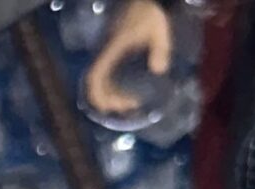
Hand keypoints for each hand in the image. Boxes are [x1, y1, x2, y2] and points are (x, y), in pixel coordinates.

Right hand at [84, 0, 173, 116]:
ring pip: (99, 82)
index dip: (102, 95)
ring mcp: (105, 54)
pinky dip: (113, 88)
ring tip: (129, 103)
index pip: (96, 77)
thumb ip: (160, 49)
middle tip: (129, 107)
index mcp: (111, 50)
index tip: (119, 105)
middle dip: (108, 100)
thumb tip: (159, 70)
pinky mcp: (110, 54)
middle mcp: (104, 54)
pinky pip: (106, 75)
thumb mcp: (158, 30)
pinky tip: (127, 92)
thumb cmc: (148, 14)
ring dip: (110, 96)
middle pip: (94, 85)